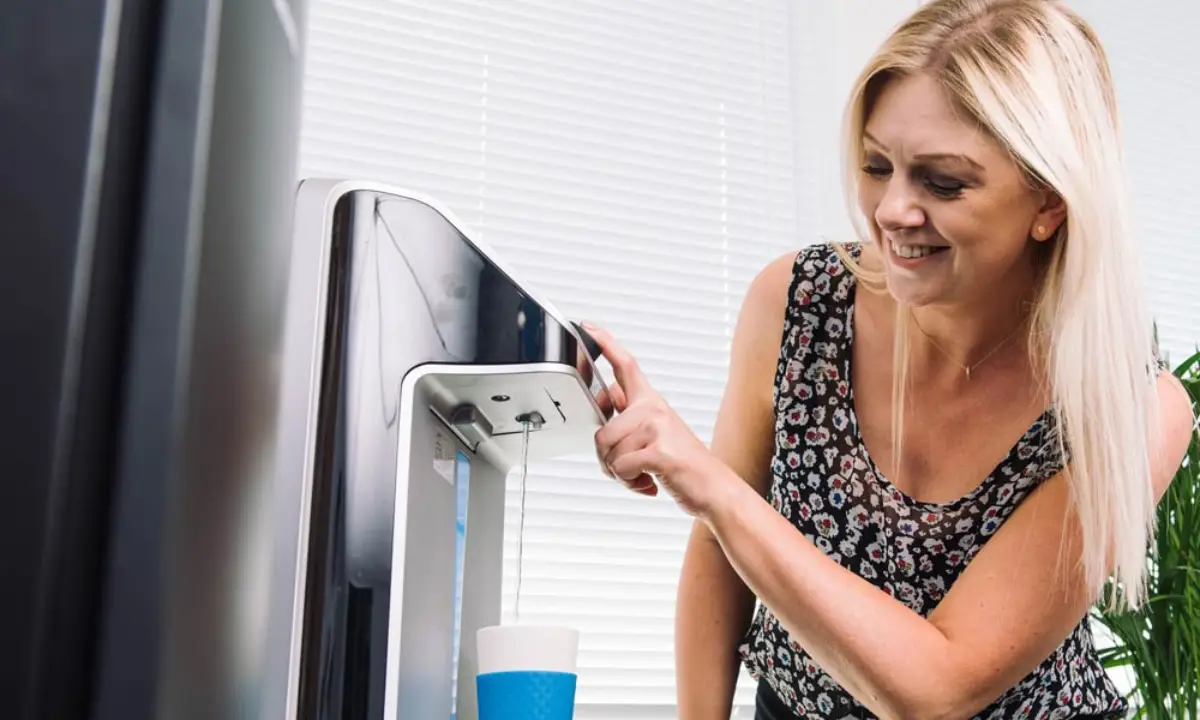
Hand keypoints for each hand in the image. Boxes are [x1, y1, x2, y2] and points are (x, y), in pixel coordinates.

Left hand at [584, 323, 728, 516]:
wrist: (714, 488)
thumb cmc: (682, 465)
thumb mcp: (655, 434)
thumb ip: (629, 419)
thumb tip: (604, 407)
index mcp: (651, 401)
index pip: (624, 365)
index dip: (604, 344)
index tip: (587, 326)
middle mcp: (653, 408)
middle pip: (601, 430)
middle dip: (606, 458)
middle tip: (628, 467)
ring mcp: (657, 427)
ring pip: (609, 454)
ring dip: (621, 474)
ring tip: (643, 475)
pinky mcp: (658, 451)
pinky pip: (621, 468)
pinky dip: (630, 483)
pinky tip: (649, 483)